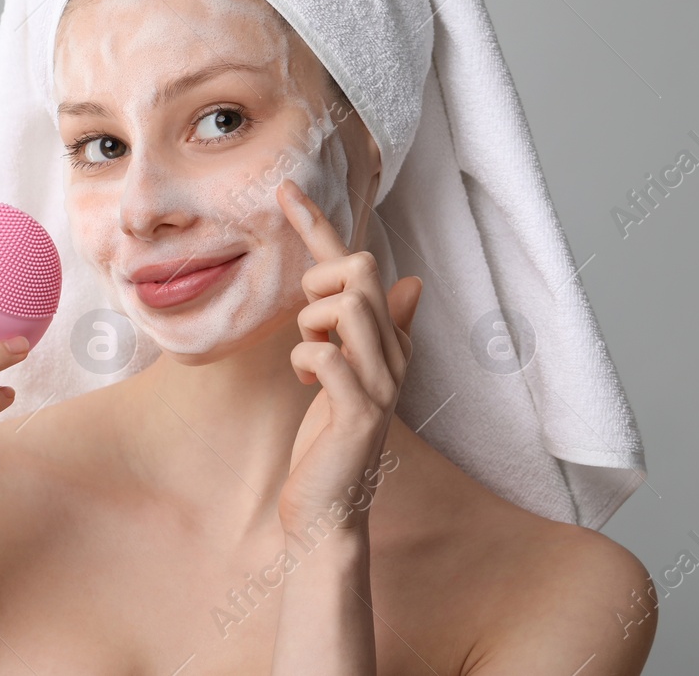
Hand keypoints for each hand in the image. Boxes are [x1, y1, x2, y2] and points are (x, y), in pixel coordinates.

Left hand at [275, 176, 420, 536]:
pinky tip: (305, 383)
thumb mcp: (349, 374)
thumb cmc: (331, 439)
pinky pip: (325, 354)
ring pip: (346, 304)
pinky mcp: (361, 411)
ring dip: (311, 323)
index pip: (359, 264)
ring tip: (309, 357)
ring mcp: (382, 382)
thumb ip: (378, 328)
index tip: (285, 189)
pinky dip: (304, 361)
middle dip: (320, 282)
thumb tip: (413, 282)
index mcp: (389, 338)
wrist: (327, 509)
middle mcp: (394, 353)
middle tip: (307, 324)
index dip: (320, 224)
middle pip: (360, 270)